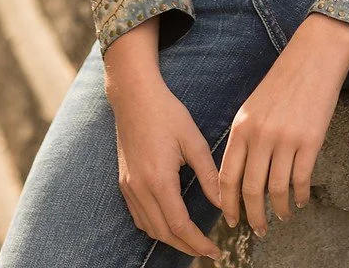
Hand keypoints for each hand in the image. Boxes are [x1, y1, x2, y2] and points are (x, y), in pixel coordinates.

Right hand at [110, 75, 223, 260]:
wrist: (134, 96)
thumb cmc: (167, 113)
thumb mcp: (193, 140)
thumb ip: (209, 174)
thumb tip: (224, 201)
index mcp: (159, 180)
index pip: (180, 226)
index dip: (198, 243)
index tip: (216, 250)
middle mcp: (140, 189)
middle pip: (164, 233)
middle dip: (187, 247)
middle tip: (208, 251)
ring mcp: (128, 187)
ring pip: (149, 228)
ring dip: (171, 239)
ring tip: (193, 240)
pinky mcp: (124, 183)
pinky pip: (139, 217)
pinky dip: (155, 227)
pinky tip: (170, 223)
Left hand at [217, 14, 348, 234]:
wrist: (313, 58)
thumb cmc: (282, 83)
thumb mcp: (253, 107)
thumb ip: (244, 139)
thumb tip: (238, 177)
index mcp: (241, 127)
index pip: (227, 177)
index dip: (227, 205)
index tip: (231, 221)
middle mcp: (260, 135)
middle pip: (250, 189)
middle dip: (253, 216)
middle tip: (258, 230)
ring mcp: (285, 138)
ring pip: (276, 189)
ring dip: (278, 210)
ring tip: (282, 217)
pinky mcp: (310, 140)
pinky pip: (301, 179)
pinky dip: (299, 196)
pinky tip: (300, 201)